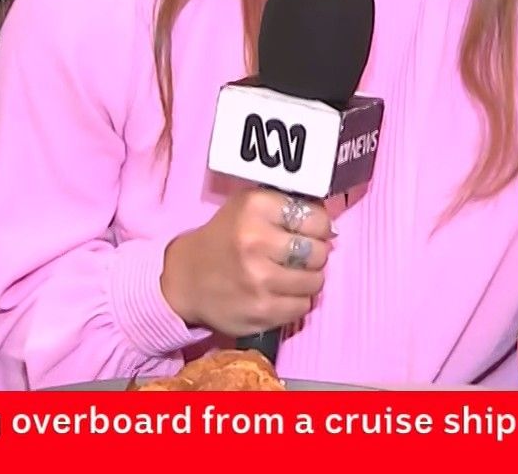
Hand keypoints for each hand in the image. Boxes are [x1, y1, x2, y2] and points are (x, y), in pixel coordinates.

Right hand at [160, 188, 333, 337]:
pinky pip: (303, 306)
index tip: (309, 230)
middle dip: (315, 253)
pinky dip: (296, 300)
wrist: (186, 280)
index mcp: (254, 208)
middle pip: (319, 251)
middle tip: (300, 255)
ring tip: (290, 274)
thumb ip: (288, 207)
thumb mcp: (248, 206)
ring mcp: (259, 280)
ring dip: (308, 279)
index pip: (316, 218)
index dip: (318, 225)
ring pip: (316, 281)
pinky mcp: (261, 311)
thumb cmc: (224, 238)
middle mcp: (256, 241)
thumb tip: (331, 225)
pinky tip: (279, 292)